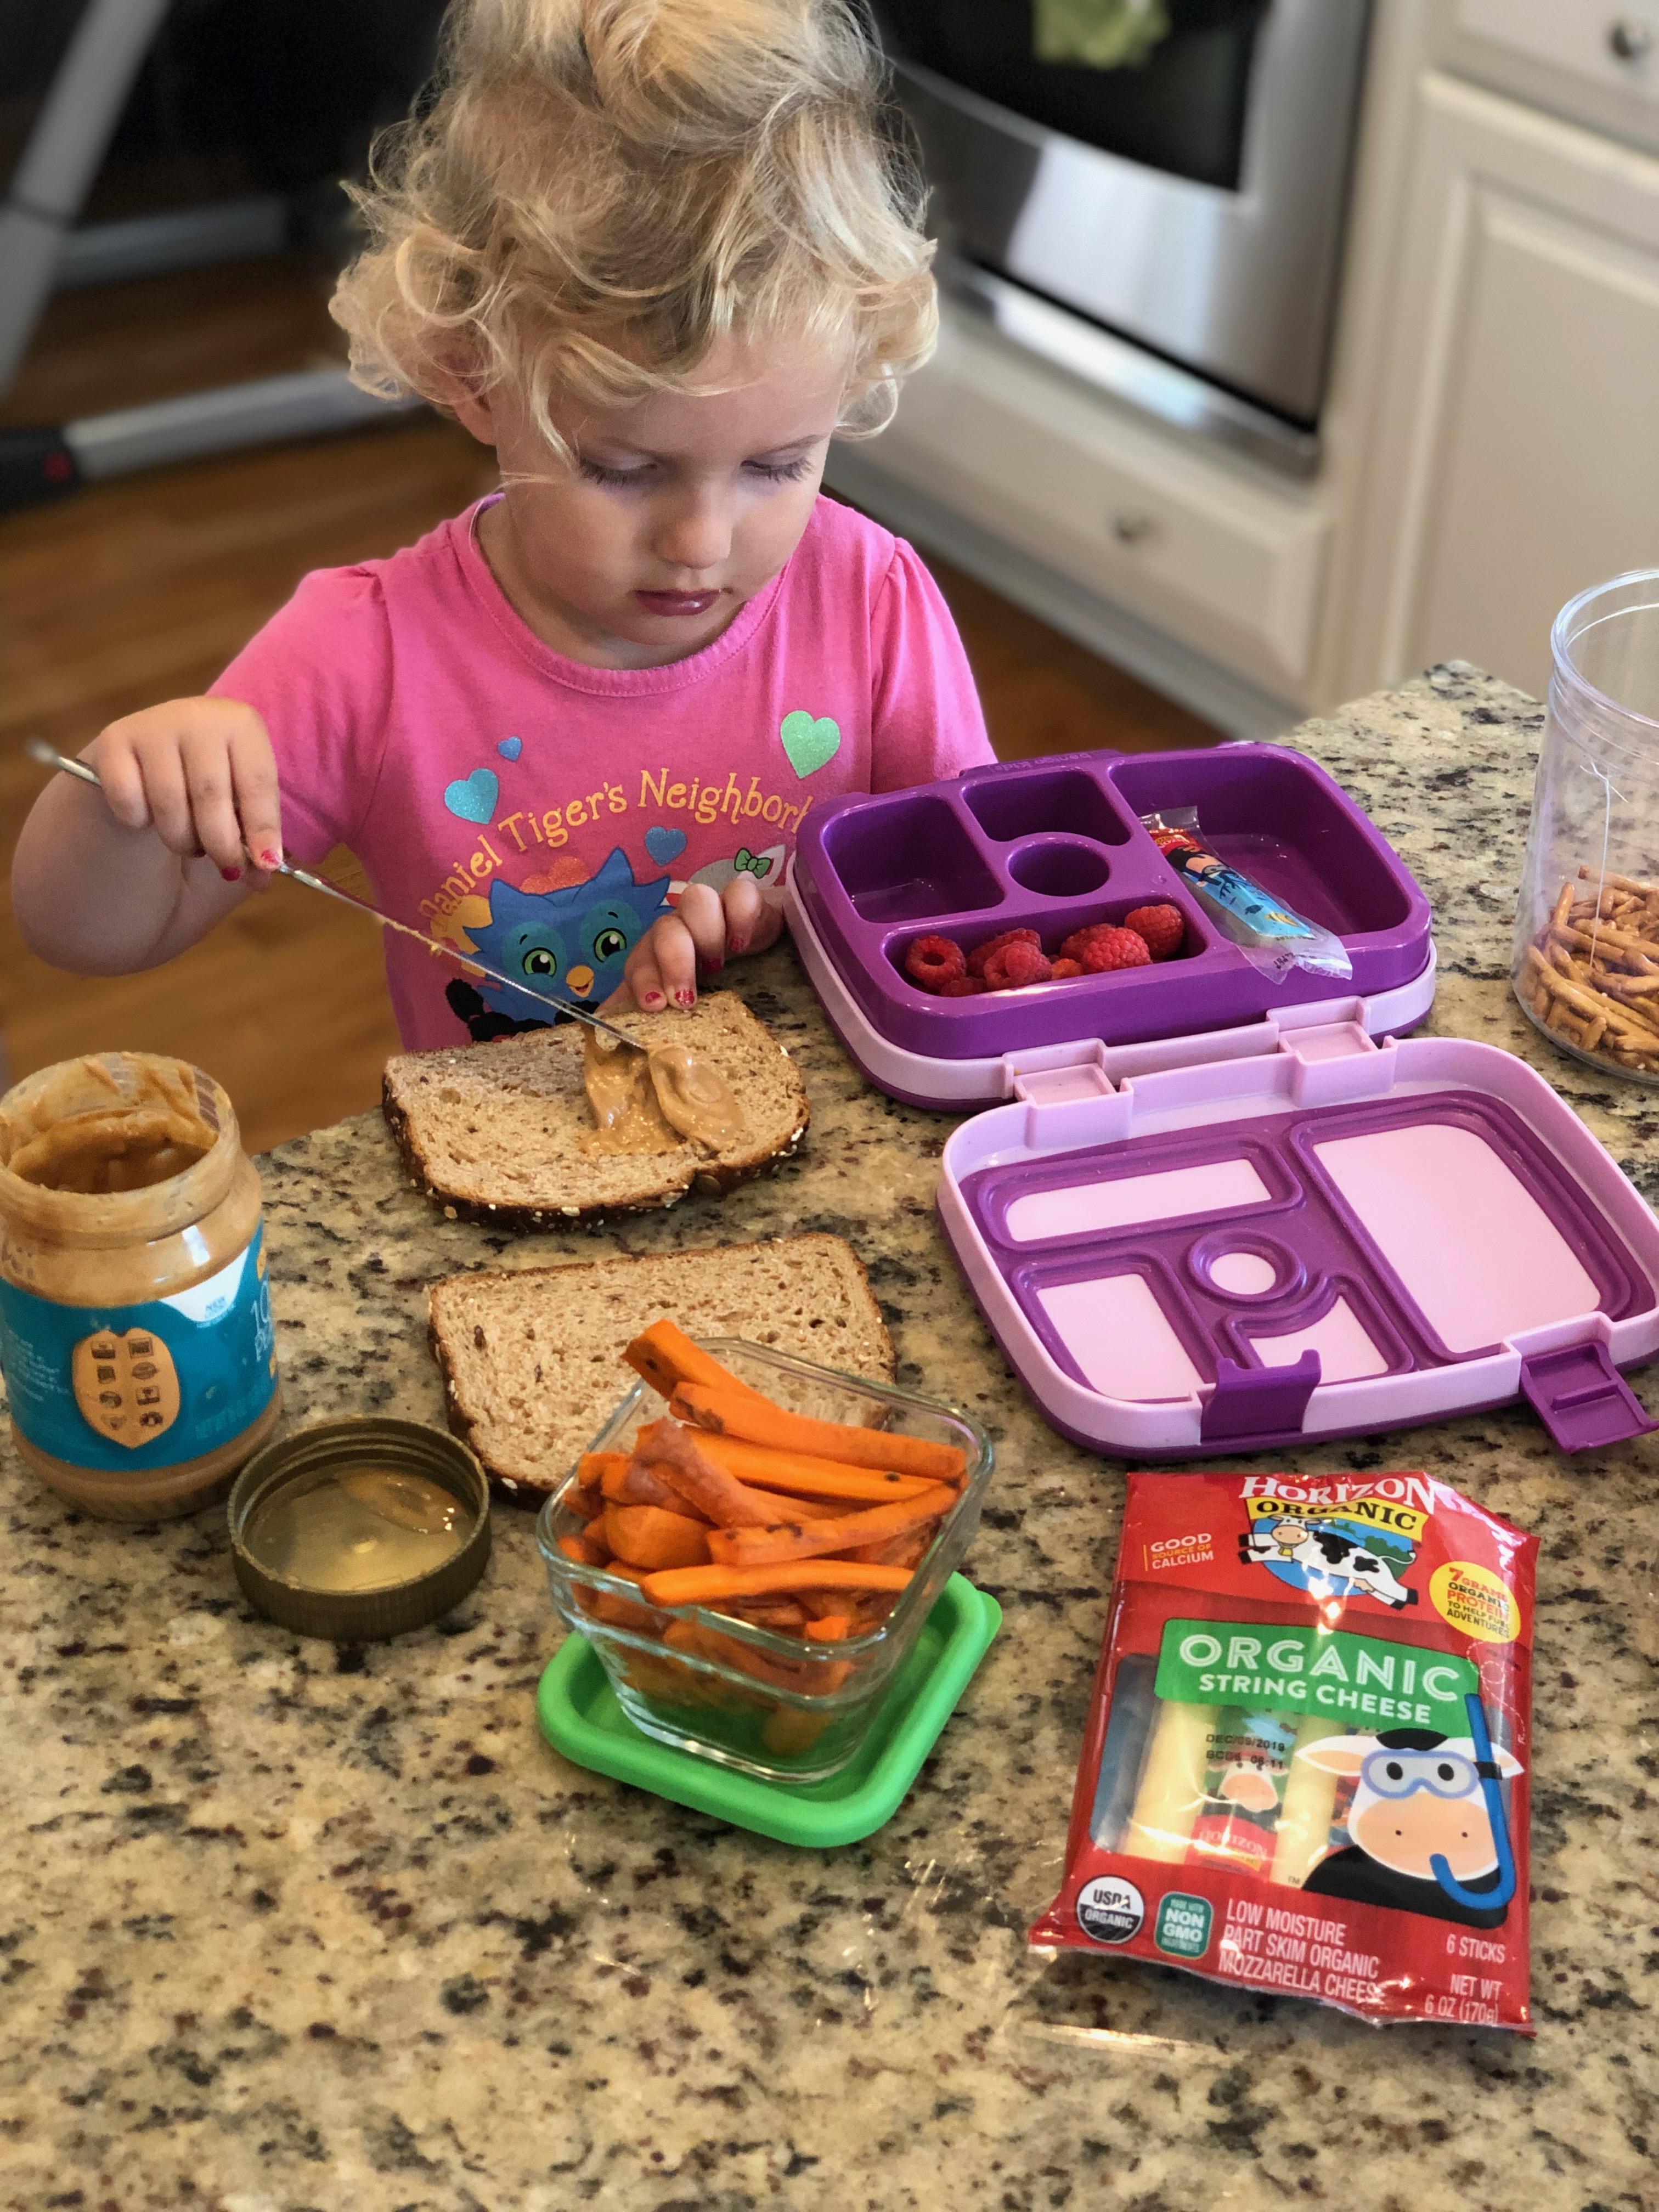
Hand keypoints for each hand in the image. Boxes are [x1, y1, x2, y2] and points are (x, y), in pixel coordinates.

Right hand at [87, 697, 282, 882]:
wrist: (152, 759)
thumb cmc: (210, 787)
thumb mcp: (241, 806)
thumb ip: (256, 837)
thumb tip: (265, 871)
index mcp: (241, 724)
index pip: (257, 782)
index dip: (263, 828)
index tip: (265, 864)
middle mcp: (197, 715)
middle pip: (211, 795)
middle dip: (221, 844)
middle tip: (226, 868)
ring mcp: (152, 725)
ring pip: (168, 803)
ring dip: (181, 839)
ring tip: (188, 842)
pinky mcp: (113, 740)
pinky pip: (129, 800)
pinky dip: (139, 821)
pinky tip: (147, 815)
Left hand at [613, 876, 783, 1011]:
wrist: (766, 967)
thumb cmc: (716, 993)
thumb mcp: (680, 1011)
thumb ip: (640, 1017)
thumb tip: (604, 1026)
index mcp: (659, 958)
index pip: (640, 960)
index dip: (644, 980)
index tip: (656, 1005)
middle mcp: (683, 930)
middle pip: (667, 927)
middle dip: (674, 961)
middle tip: (688, 998)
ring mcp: (716, 913)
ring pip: (698, 899)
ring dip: (705, 932)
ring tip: (719, 967)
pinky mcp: (748, 904)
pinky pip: (741, 892)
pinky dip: (741, 914)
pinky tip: (744, 944)